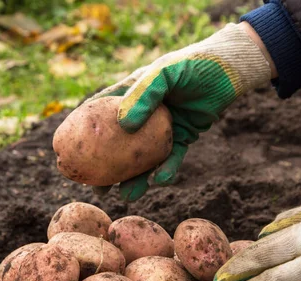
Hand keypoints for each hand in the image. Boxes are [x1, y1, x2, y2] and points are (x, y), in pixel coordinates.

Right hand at [86, 22, 272, 201]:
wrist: (230, 69)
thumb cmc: (192, 65)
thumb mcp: (164, 74)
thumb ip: (144, 95)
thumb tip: (124, 126)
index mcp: (130, 94)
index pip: (99, 114)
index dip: (84, 133)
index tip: (71, 152)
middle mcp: (143, 114)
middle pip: (117, 145)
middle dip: (106, 168)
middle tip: (96, 187)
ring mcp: (162, 128)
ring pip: (143, 159)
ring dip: (135, 179)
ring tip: (127, 195)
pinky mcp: (183, 137)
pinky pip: (173, 159)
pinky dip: (167, 171)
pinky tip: (161, 181)